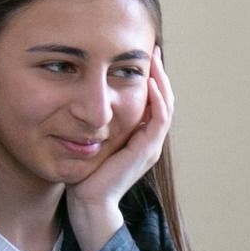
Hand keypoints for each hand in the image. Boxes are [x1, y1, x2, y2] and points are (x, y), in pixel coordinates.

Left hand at [66, 47, 173, 250]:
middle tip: (152, 49)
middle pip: (164, 98)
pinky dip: (156, 99)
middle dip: (159, 72)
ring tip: (153, 59)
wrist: (88, 201)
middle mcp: (149, 139)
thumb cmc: (85, 172)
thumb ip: (96, 120)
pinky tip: (148, 82)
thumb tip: (84, 96)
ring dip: (161, 80)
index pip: (153, 99)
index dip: (151, 76)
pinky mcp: (146, 150)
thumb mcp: (91, 137)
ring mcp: (150, 145)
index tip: (142, 54)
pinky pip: (159, 119)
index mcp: (139, 135)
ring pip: (166, 105)